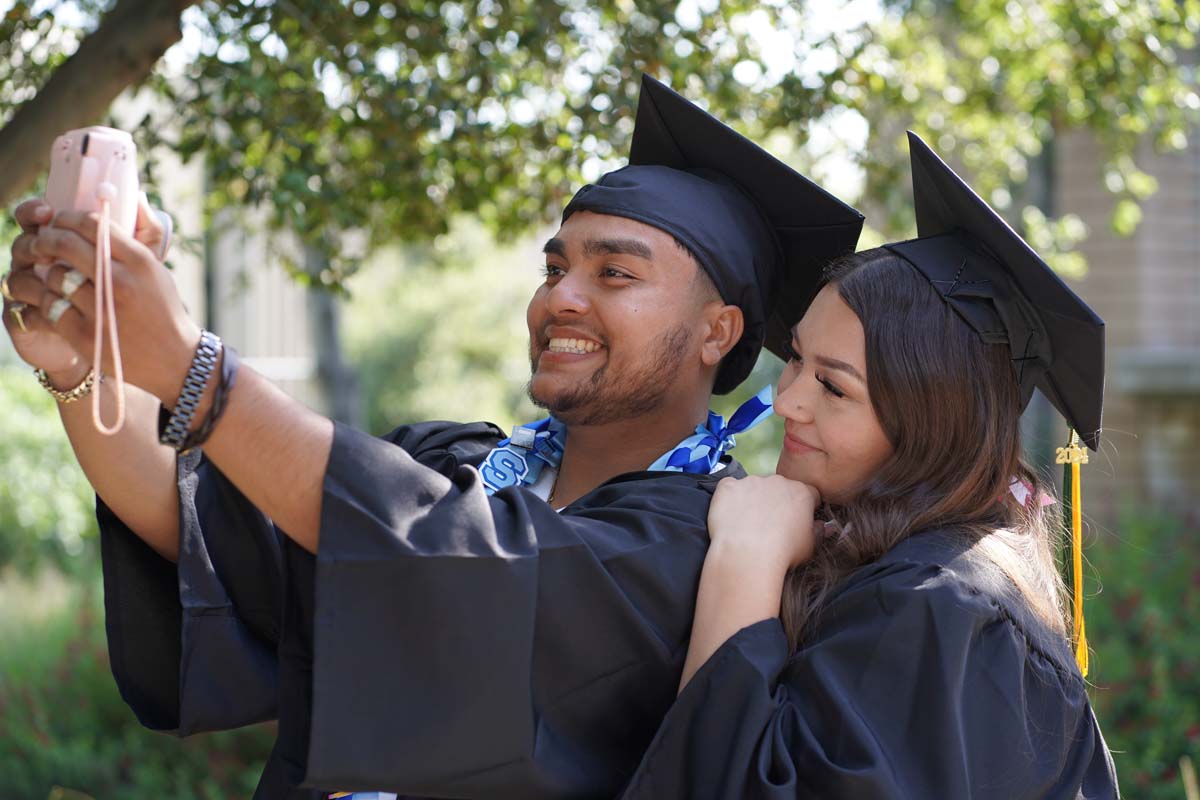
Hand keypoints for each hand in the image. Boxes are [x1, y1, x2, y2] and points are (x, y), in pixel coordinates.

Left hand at [12, 200, 198, 403]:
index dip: (66, 218)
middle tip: (41, 242)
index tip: (58, 222)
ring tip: (50, 275)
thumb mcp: (157, 271)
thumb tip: (133, 197)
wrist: (175, 360)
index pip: (91, 224)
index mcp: (139, 261)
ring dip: (47, 273)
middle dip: (46, 239)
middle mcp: (121, 282)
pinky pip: (51, 306)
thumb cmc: (164, 310)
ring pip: (54, 276)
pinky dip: (48, 301)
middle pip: (65, 244)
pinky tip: (54, 300)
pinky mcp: (85, 334)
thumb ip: (139, 237)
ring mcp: (102, 309)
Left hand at [707, 475, 824, 575]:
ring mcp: (751, 481)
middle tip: (769, 524)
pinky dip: (729, 499)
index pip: (808, 493)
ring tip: (747, 524)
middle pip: (779, 487)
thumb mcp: (810, 546)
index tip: (796, 520)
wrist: (747, 555)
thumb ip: (818, 532)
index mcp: (802, 492)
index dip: (804, 507)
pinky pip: (729, 487)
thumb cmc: (782, 554)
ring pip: (753, 486)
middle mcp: (778, 481)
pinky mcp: (729, 486)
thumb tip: (823, 526)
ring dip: (752, 499)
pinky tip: (730, 517)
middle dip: (776, 501)